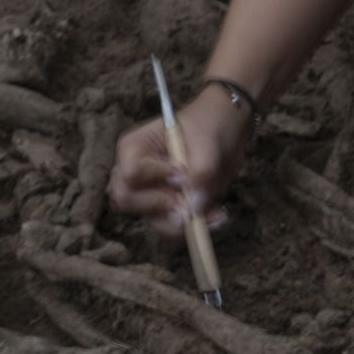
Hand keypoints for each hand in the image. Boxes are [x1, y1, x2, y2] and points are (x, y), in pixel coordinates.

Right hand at [109, 88, 246, 237]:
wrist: (226, 133)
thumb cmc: (208, 126)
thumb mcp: (207, 142)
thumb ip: (201, 171)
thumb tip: (193, 206)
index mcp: (134, 148)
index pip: (130, 173)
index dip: (155, 178)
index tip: (183, 173)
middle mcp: (135, 174)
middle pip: (127, 201)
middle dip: (161, 206)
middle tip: (191, 201)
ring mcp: (151, 193)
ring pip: (151, 220)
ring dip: (183, 223)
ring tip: (215, 213)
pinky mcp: (169, 208)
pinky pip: (172, 227)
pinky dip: (194, 227)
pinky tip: (217, 216)